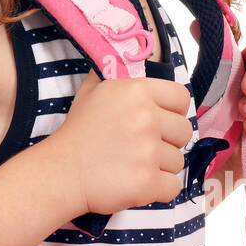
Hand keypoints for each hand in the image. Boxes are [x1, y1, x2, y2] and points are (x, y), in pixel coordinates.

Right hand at [49, 71, 194, 215]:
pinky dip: (157, 189)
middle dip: (168, 141)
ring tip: (132, 165)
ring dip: (159, 167)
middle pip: (184, 131)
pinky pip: (173, 187)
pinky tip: (136, 183)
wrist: (60, 172)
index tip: (158, 121)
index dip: (173, 111)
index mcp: (136, 91)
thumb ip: (115, 73)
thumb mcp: (92, 91)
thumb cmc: (78, 132)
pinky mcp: (148, 182)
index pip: (181, 98)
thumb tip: (128, 56)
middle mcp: (146, 118)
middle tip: (141, 147)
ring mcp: (148, 152)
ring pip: (178, 161)